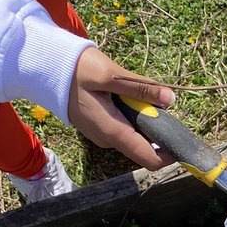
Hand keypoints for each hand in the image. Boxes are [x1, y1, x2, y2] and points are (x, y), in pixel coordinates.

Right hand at [68, 47, 176, 170]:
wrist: (43, 67)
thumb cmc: (75, 69)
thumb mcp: (110, 74)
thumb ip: (140, 88)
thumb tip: (170, 99)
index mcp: (113, 131)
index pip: (150, 159)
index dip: (171, 154)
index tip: (183, 138)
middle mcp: (109, 139)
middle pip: (147, 146)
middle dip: (159, 128)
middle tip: (159, 99)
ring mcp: (104, 134)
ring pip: (137, 135)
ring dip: (146, 118)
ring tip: (138, 93)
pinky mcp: (101, 125)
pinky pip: (126, 127)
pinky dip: (134, 115)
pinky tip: (126, 94)